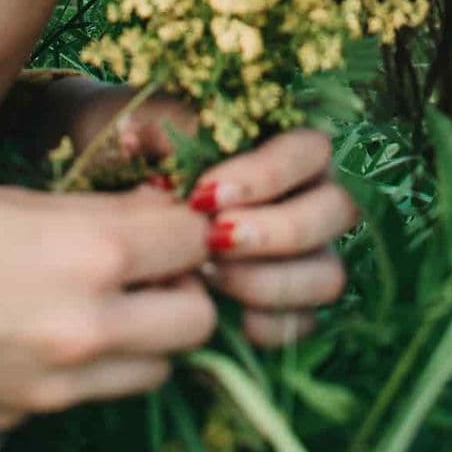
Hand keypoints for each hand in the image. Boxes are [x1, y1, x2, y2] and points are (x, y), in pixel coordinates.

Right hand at [0, 184, 215, 430]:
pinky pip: (89, 396)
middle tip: (144, 271)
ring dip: (143, 338)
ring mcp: (56, 383)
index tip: (161, 224)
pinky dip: (85, 371)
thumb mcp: (12, 200)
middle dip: (180, 291)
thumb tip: (159, 219)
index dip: (181, 229)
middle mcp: (87, 324)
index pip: (193, 242)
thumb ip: (95, 218)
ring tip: (97, 307)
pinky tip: (36, 336)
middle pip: (195, 320)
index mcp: (88, 251)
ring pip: (155, 369)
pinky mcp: (22, 417)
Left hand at [57, 79, 360, 348]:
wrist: (115, 190)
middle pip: (336, 212)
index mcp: (286, 145)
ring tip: (212, 278)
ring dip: (272, 281)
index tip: (205, 195)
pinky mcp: (287, 303)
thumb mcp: (140, 127)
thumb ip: (158, 127)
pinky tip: (228, 316)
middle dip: (277, 232)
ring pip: (326, 274)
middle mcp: (309, 197)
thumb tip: (150, 146)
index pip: (310, 151)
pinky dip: (270, 324)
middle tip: (215, 243)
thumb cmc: (137, 151)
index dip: (267, 176)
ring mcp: (305, 253)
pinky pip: (303, 323)